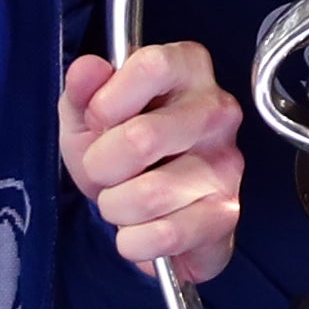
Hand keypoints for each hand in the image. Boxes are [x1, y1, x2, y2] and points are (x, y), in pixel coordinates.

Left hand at [59, 42, 244, 279]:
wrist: (148, 212)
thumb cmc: (122, 152)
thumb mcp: (87, 114)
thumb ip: (82, 88)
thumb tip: (87, 70)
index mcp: (187, 70)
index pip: (151, 66)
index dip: (107, 102)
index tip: (98, 120)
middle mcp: (217, 111)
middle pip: (142, 138)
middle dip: (101, 166)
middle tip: (106, 170)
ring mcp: (226, 164)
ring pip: (149, 195)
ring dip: (116, 207)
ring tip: (124, 200)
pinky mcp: (225, 213)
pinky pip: (165, 235)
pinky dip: (135, 241)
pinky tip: (141, 228)